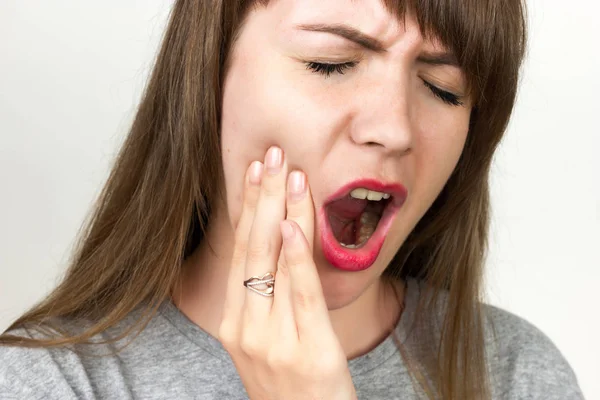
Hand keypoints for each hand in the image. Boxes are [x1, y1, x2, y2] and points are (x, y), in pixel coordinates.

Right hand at [218, 146, 356, 399]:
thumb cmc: (291, 387)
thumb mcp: (268, 343)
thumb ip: (269, 300)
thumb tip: (282, 245)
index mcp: (235, 323)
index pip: (240, 253)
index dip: (247, 209)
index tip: (253, 171)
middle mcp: (245, 328)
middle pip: (252, 249)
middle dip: (261, 197)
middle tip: (270, 154)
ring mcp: (272, 340)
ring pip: (273, 262)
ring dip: (280, 211)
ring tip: (288, 171)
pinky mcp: (307, 350)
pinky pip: (299, 293)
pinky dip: (295, 256)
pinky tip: (292, 222)